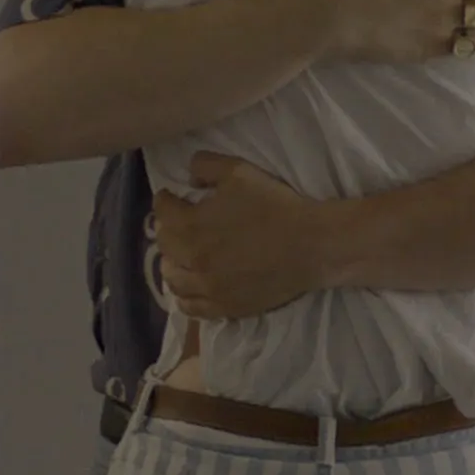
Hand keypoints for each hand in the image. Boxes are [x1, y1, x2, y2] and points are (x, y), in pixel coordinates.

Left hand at [154, 152, 323, 319]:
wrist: (311, 245)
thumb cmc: (275, 206)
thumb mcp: (239, 172)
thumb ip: (206, 167)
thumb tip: (189, 178)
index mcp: (190, 226)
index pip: (163, 211)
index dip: (165, 200)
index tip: (171, 196)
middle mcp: (191, 260)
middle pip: (164, 246)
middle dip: (167, 230)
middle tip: (179, 222)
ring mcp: (206, 288)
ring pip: (172, 279)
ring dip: (172, 264)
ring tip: (182, 256)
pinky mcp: (224, 307)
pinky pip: (191, 306)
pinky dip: (185, 295)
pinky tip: (193, 285)